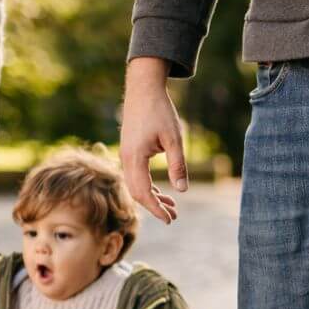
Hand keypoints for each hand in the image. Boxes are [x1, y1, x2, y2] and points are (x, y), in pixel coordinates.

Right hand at [119, 57, 186, 224]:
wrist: (143, 89)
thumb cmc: (160, 111)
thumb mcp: (174, 139)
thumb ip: (178, 166)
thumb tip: (182, 191)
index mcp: (135, 158)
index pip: (143, 193)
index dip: (156, 209)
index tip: (170, 219)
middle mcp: (126, 159)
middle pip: (137, 193)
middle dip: (154, 207)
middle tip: (173, 217)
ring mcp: (125, 155)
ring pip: (136, 185)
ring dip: (152, 197)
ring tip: (172, 206)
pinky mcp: (129, 151)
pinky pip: (135, 176)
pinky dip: (148, 186)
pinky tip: (162, 191)